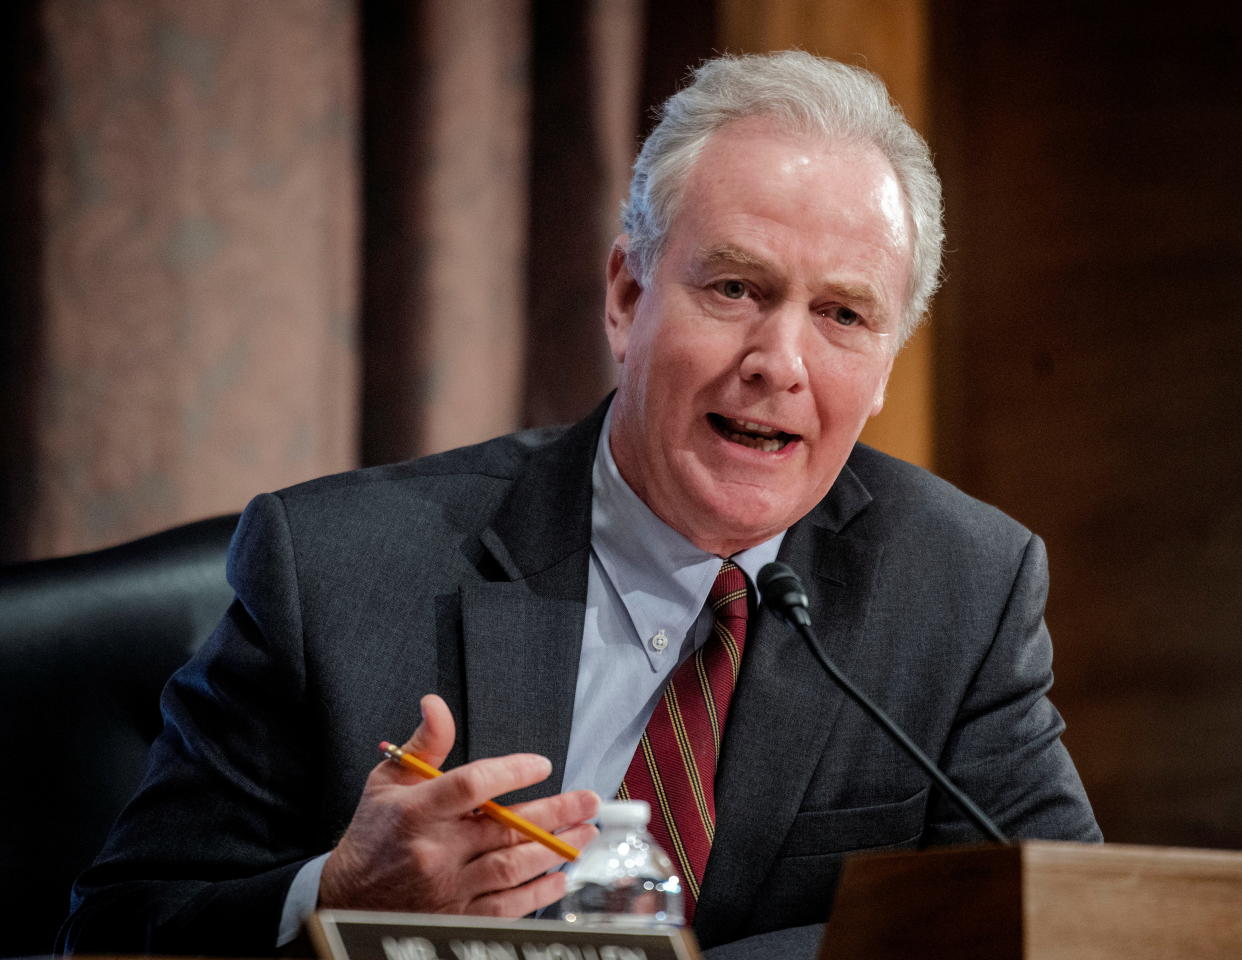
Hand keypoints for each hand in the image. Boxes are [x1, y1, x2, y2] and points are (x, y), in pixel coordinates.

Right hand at [319, 694, 598, 916]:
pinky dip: (538, 893)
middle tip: (589, 801)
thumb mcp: (388, 781)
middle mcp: (434, 850)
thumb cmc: (374, 834)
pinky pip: (506, 907)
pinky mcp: (455, 918)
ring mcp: (447, 888)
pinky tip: (559, 875)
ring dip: (555, 850)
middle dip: (556, 813)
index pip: (472, 785)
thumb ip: (424, 744)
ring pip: (513, 867)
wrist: (345, 900)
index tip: (543, 764)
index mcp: (417, 811)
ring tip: (584, 833)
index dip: (512, 772)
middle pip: (506, 828)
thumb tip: (435, 702)